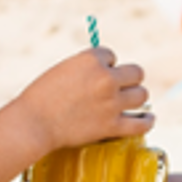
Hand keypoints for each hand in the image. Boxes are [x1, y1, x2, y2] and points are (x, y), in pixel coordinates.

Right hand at [13, 47, 153, 150]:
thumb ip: (86, 68)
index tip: (99, 73)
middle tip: (121, 86)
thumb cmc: (41, 96)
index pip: (111, 55)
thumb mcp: (63, 70)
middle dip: (128, 79)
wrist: (33, 123)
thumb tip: (106, 68)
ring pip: (142, 95)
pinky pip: (141, 123)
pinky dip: (147, 121)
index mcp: (92, 59)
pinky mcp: (112, 126)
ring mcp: (112, 103)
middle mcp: (106, 78)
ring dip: (136, 97)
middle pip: (136, 73)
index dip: (106, 65)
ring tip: (133, 101)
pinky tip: (147, 119)